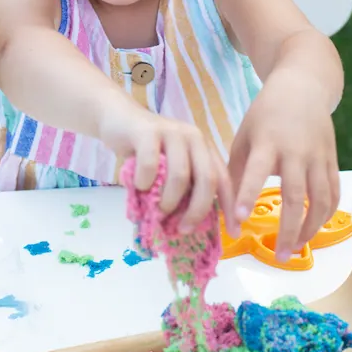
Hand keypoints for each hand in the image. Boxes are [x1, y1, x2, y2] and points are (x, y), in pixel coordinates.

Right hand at [99, 101, 232, 230]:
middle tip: (184, 228)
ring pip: (180, 176)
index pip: (224, 180)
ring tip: (158, 210)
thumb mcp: (171, 169)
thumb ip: (184, 189)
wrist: (118, 118)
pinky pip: (150, 166)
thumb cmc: (146, 151)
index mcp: (204, 148)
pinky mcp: (148, 132)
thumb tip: (191, 226)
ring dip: (169, 201)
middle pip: (207, 179)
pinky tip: (139, 185)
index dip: (231, 207)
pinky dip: (144, 183)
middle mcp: (194, 138)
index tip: (234, 233)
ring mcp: (172, 132)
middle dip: (198, 210)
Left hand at [228, 70, 339, 259]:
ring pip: (320, 200)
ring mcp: (319, 157)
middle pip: (296, 196)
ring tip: (295, 249)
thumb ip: (237, 171)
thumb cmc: (266, 115)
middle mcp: (296, 151)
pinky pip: (334, 194)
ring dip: (309, 229)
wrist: (304, 88)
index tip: (238, 219)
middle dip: (287, 229)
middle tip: (278, 256)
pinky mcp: (333, 161)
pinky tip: (313, 229)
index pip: (257, 172)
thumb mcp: (244, 136)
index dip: (247, 195)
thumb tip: (225, 209)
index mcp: (268, 142)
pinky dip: (326, 216)